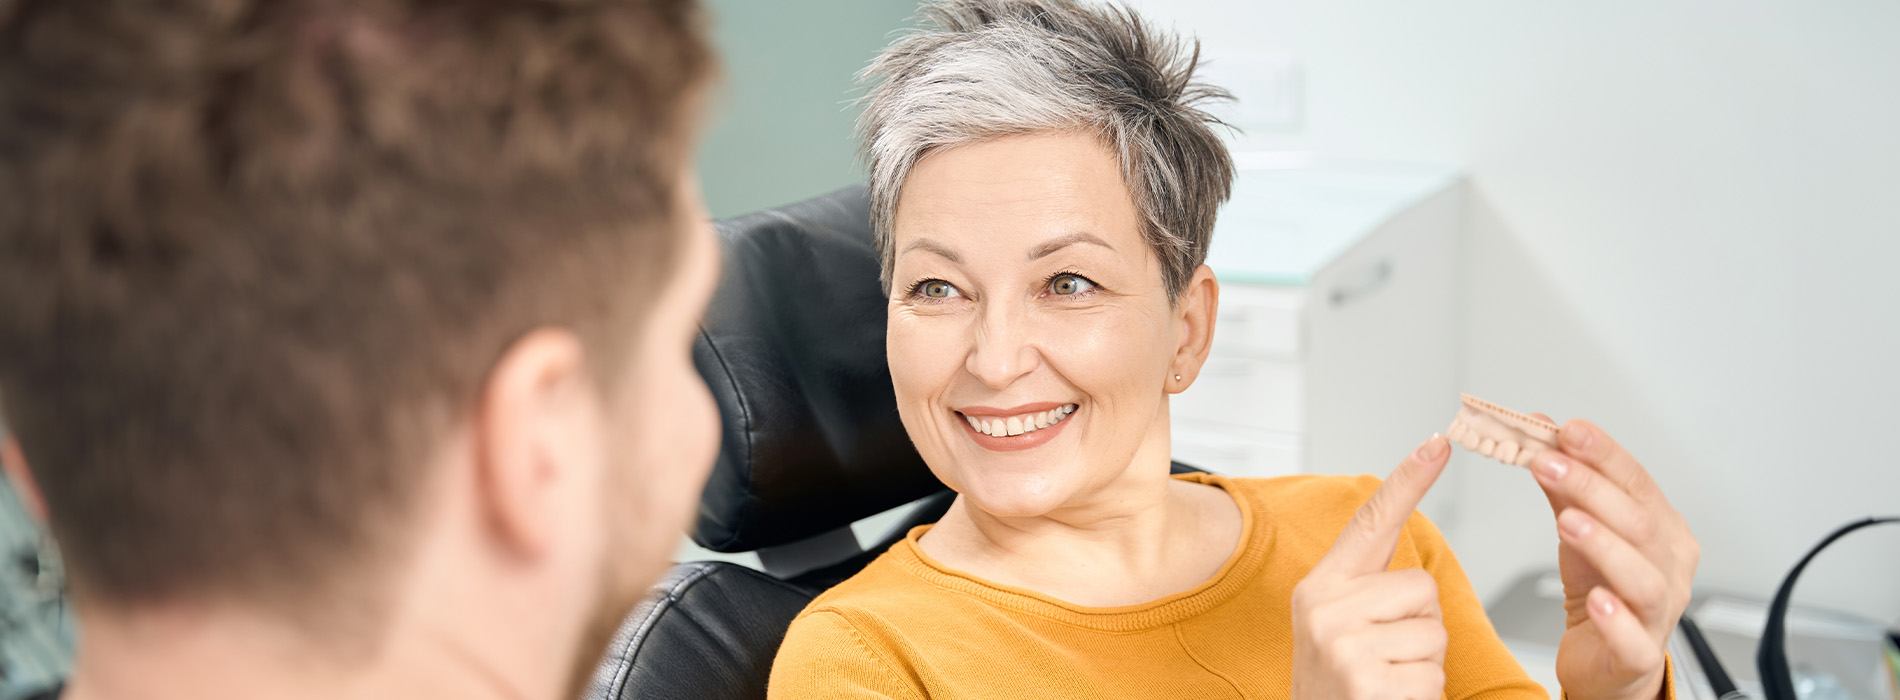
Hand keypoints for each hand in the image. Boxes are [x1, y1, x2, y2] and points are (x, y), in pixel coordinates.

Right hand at [1292, 434, 1451, 699]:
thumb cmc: (1339, 687)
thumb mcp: (1338, 628)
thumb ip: (1369, 593)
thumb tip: (1416, 576)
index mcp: (1320, 587)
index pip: (1370, 523)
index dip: (1408, 481)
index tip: (1438, 441)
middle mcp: (1323, 608)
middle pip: (1421, 587)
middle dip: (1421, 627)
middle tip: (1385, 658)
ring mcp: (1343, 644)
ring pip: (1433, 632)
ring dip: (1423, 665)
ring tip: (1385, 680)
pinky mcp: (1366, 681)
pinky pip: (1433, 674)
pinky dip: (1423, 696)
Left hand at [1528, 415, 1698, 699]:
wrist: (1605, 659)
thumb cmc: (1599, 588)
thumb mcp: (1579, 530)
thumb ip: (1564, 486)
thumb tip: (1540, 433)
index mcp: (1663, 531)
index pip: (1638, 483)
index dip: (1605, 455)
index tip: (1569, 430)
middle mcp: (1669, 568)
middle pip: (1640, 523)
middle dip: (1593, 489)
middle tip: (1548, 463)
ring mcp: (1658, 613)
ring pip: (1643, 578)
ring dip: (1604, 544)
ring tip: (1567, 521)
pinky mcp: (1637, 656)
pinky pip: (1634, 640)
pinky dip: (1616, 620)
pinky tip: (1595, 601)